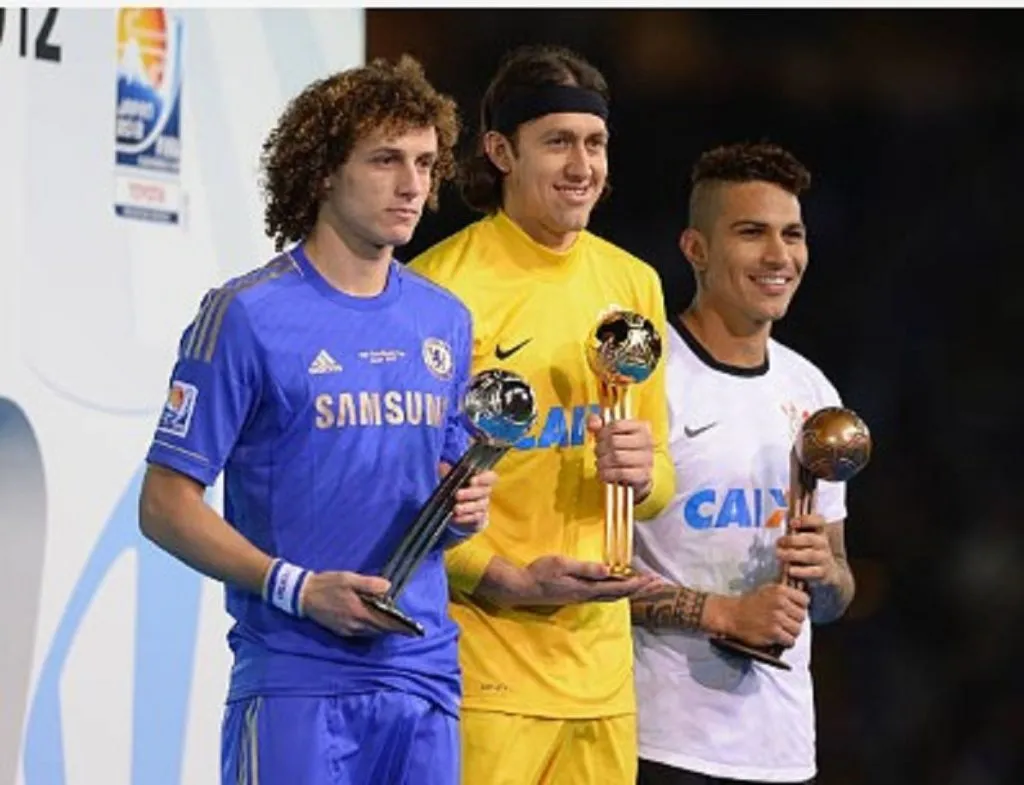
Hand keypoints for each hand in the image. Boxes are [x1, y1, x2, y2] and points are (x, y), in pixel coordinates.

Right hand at [300, 571, 411, 636]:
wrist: (303, 595)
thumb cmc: (327, 584)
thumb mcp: (349, 579)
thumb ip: (369, 584)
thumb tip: (388, 587)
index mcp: (358, 612)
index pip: (384, 624)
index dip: (399, 627)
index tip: (412, 630)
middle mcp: (354, 626)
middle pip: (379, 630)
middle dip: (392, 627)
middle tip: (404, 623)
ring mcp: (347, 630)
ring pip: (370, 632)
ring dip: (381, 628)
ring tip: (391, 621)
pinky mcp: (340, 631)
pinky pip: (361, 632)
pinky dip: (370, 628)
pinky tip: (372, 620)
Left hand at [449, 470, 496, 534]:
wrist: (460, 510)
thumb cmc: (459, 489)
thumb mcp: (453, 479)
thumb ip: (449, 472)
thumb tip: (441, 464)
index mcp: (482, 479)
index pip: (491, 477)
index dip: (484, 478)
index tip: (472, 480)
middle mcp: (485, 492)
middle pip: (484, 492)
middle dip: (471, 493)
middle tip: (457, 494)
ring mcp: (483, 506)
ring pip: (480, 506)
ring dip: (467, 507)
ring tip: (456, 508)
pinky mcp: (479, 518)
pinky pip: (475, 518)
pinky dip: (465, 518)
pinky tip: (456, 517)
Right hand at [524, 554, 660, 605]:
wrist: (522, 589)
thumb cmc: (540, 574)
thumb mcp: (562, 565)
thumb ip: (585, 568)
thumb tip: (608, 570)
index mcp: (586, 589)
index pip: (617, 587)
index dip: (635, 584)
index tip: (651, 581)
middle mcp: (586, 596)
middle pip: (618, 595)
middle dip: (638, 590)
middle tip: (656, 584)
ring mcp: (581, 598)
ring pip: (611, 596)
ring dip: (628, 591)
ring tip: (642, 585)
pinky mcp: (576, 596)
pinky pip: (602, 595)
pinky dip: (616, 590)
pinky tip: (616, 586)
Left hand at [586, 414, 653, 498]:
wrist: (638, 475)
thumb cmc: (624, 451)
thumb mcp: (611, 435)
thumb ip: (599, 425)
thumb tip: (592, 423)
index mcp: (641, 427)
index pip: (616, 425)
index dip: (602, 433)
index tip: (599, 439)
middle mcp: (647, 442)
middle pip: (614, 441)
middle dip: (600, 448)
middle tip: (598, 453)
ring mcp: (647, 459)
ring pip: (616, 457)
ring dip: (602, 462)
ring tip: (599, 463)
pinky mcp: (643, 475)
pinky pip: (620, 473)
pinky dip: (607, 474)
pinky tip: (603, 473)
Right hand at [711, 583, 809, 647]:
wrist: (732, 614)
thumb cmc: (750, 603)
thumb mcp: (767, 590)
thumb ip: (784, 594)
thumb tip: (802, 600)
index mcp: (780, 590)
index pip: (804, 600)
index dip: (800, 606)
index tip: (793, 610)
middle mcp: (780, 603)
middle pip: (802, 616)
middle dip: (795, 621)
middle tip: (785, 623)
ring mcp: (776, 618)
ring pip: (797, 630)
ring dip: (790, 633)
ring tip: (781, 631)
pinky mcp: (773, 632)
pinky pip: (790, 640)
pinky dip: (785, 642)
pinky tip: (778, 638)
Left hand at [775, 514, 839, 585]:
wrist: (830, 572)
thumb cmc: (810, 551)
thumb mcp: (806, 539)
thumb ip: (795, 531)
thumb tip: (779, 519)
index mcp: (820, 532)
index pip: (818, 522)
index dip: (806, 520)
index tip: (792, 522)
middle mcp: (823, 543)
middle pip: (810, 539)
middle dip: (792, 540)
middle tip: (779, 542)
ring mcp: (824, 558)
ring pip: (809, 555)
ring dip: (792, 554)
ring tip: (779, 554)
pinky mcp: (823, 573)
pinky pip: (812, 571)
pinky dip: (801, 571)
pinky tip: (790, 570)